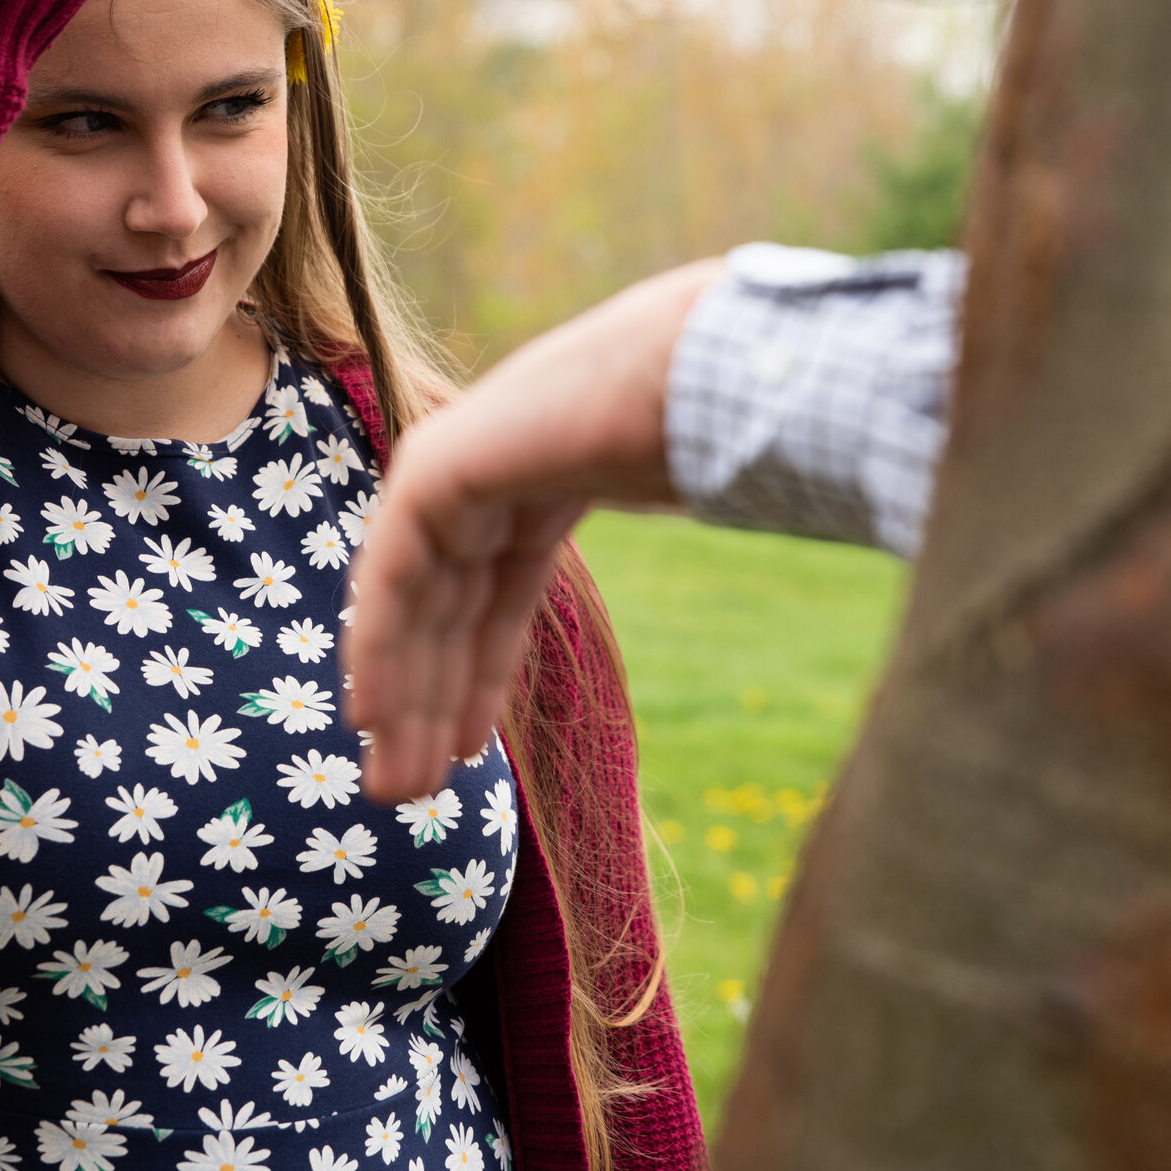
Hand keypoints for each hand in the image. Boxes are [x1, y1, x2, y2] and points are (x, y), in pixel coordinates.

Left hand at [344, 260, 725, 799]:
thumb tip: (797, 528)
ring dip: (397, 698)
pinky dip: (378, 648)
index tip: (466, 756)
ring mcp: (453, 469)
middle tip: (405, 795)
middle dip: (424, 704)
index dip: (476, 678)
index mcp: (543, 478)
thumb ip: (685, 516)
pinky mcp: (432, 471)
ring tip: (393, 788)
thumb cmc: (719, 429)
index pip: (491, 595)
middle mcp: (487, 477)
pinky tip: (373, 715)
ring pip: (409, 606)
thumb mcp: (685, 502)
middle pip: (442, 612)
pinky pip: (390, 578)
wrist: (697, 375)